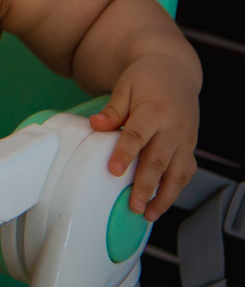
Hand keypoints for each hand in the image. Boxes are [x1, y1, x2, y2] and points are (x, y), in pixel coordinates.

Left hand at [89, 53, 199, 220]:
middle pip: (158, 161)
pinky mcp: (190, 146)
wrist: (174, 72)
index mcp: (154, 110)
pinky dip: (176, 188)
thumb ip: (112, 110)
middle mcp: (173, 128)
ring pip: (177, 172)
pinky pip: (186, 171)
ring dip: (164, 195)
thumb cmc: (145, 80)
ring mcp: (185, 139)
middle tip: (133, 206)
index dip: (125, 154)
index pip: (138, 136)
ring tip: (149, 214)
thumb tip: (95, 126)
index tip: (114, 171)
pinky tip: (163, 202)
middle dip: (146, 186)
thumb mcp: (125, 88)